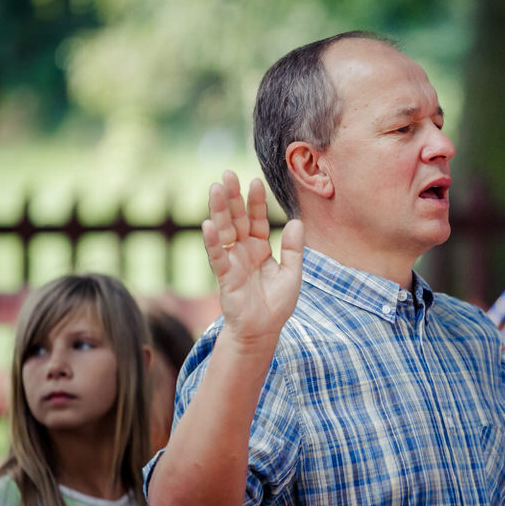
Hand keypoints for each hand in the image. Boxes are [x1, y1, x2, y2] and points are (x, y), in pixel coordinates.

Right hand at [202, 171, 303, 343]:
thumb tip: (296, 221)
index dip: (256, 202)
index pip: (257, 219)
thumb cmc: (277, 304)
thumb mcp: (292, 274)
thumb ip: (293, 249)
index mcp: (260, 247)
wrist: (264, 331)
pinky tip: (207, 224)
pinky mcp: (224, 276)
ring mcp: (232, 261)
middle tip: (227, 174)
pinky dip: (211, 241)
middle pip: (237, 219)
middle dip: (232, 197)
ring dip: (218, 210)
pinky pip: (216, 256)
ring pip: (224, 231)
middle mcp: (244, 250)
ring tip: (215, 189)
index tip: (255, 181)